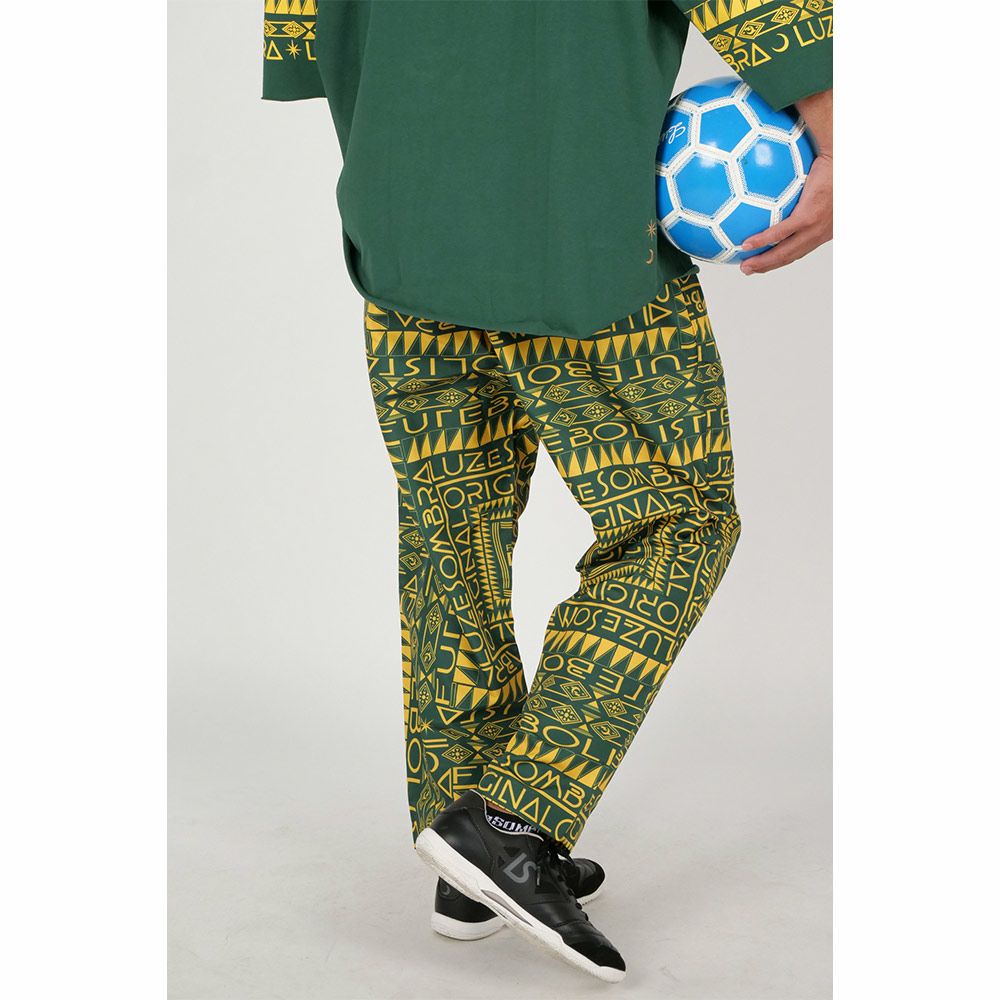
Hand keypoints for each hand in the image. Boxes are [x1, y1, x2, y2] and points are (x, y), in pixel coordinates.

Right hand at [739, 151, 831, 274]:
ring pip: (786, 252)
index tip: (766, 260)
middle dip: (768, 265)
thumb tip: (783, 180)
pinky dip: (762, 241)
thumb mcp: (822, 180)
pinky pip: (781, 233)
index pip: (801, 247)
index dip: (783, 257)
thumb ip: (804, 186)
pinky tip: (746, 244)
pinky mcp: (809, 216)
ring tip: (745, 265)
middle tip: (749, 269)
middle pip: (791, 255)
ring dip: (764, 262)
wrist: (845, 154)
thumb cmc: (835, 163)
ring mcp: (816, 226)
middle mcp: (821, 231)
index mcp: (824, 227)